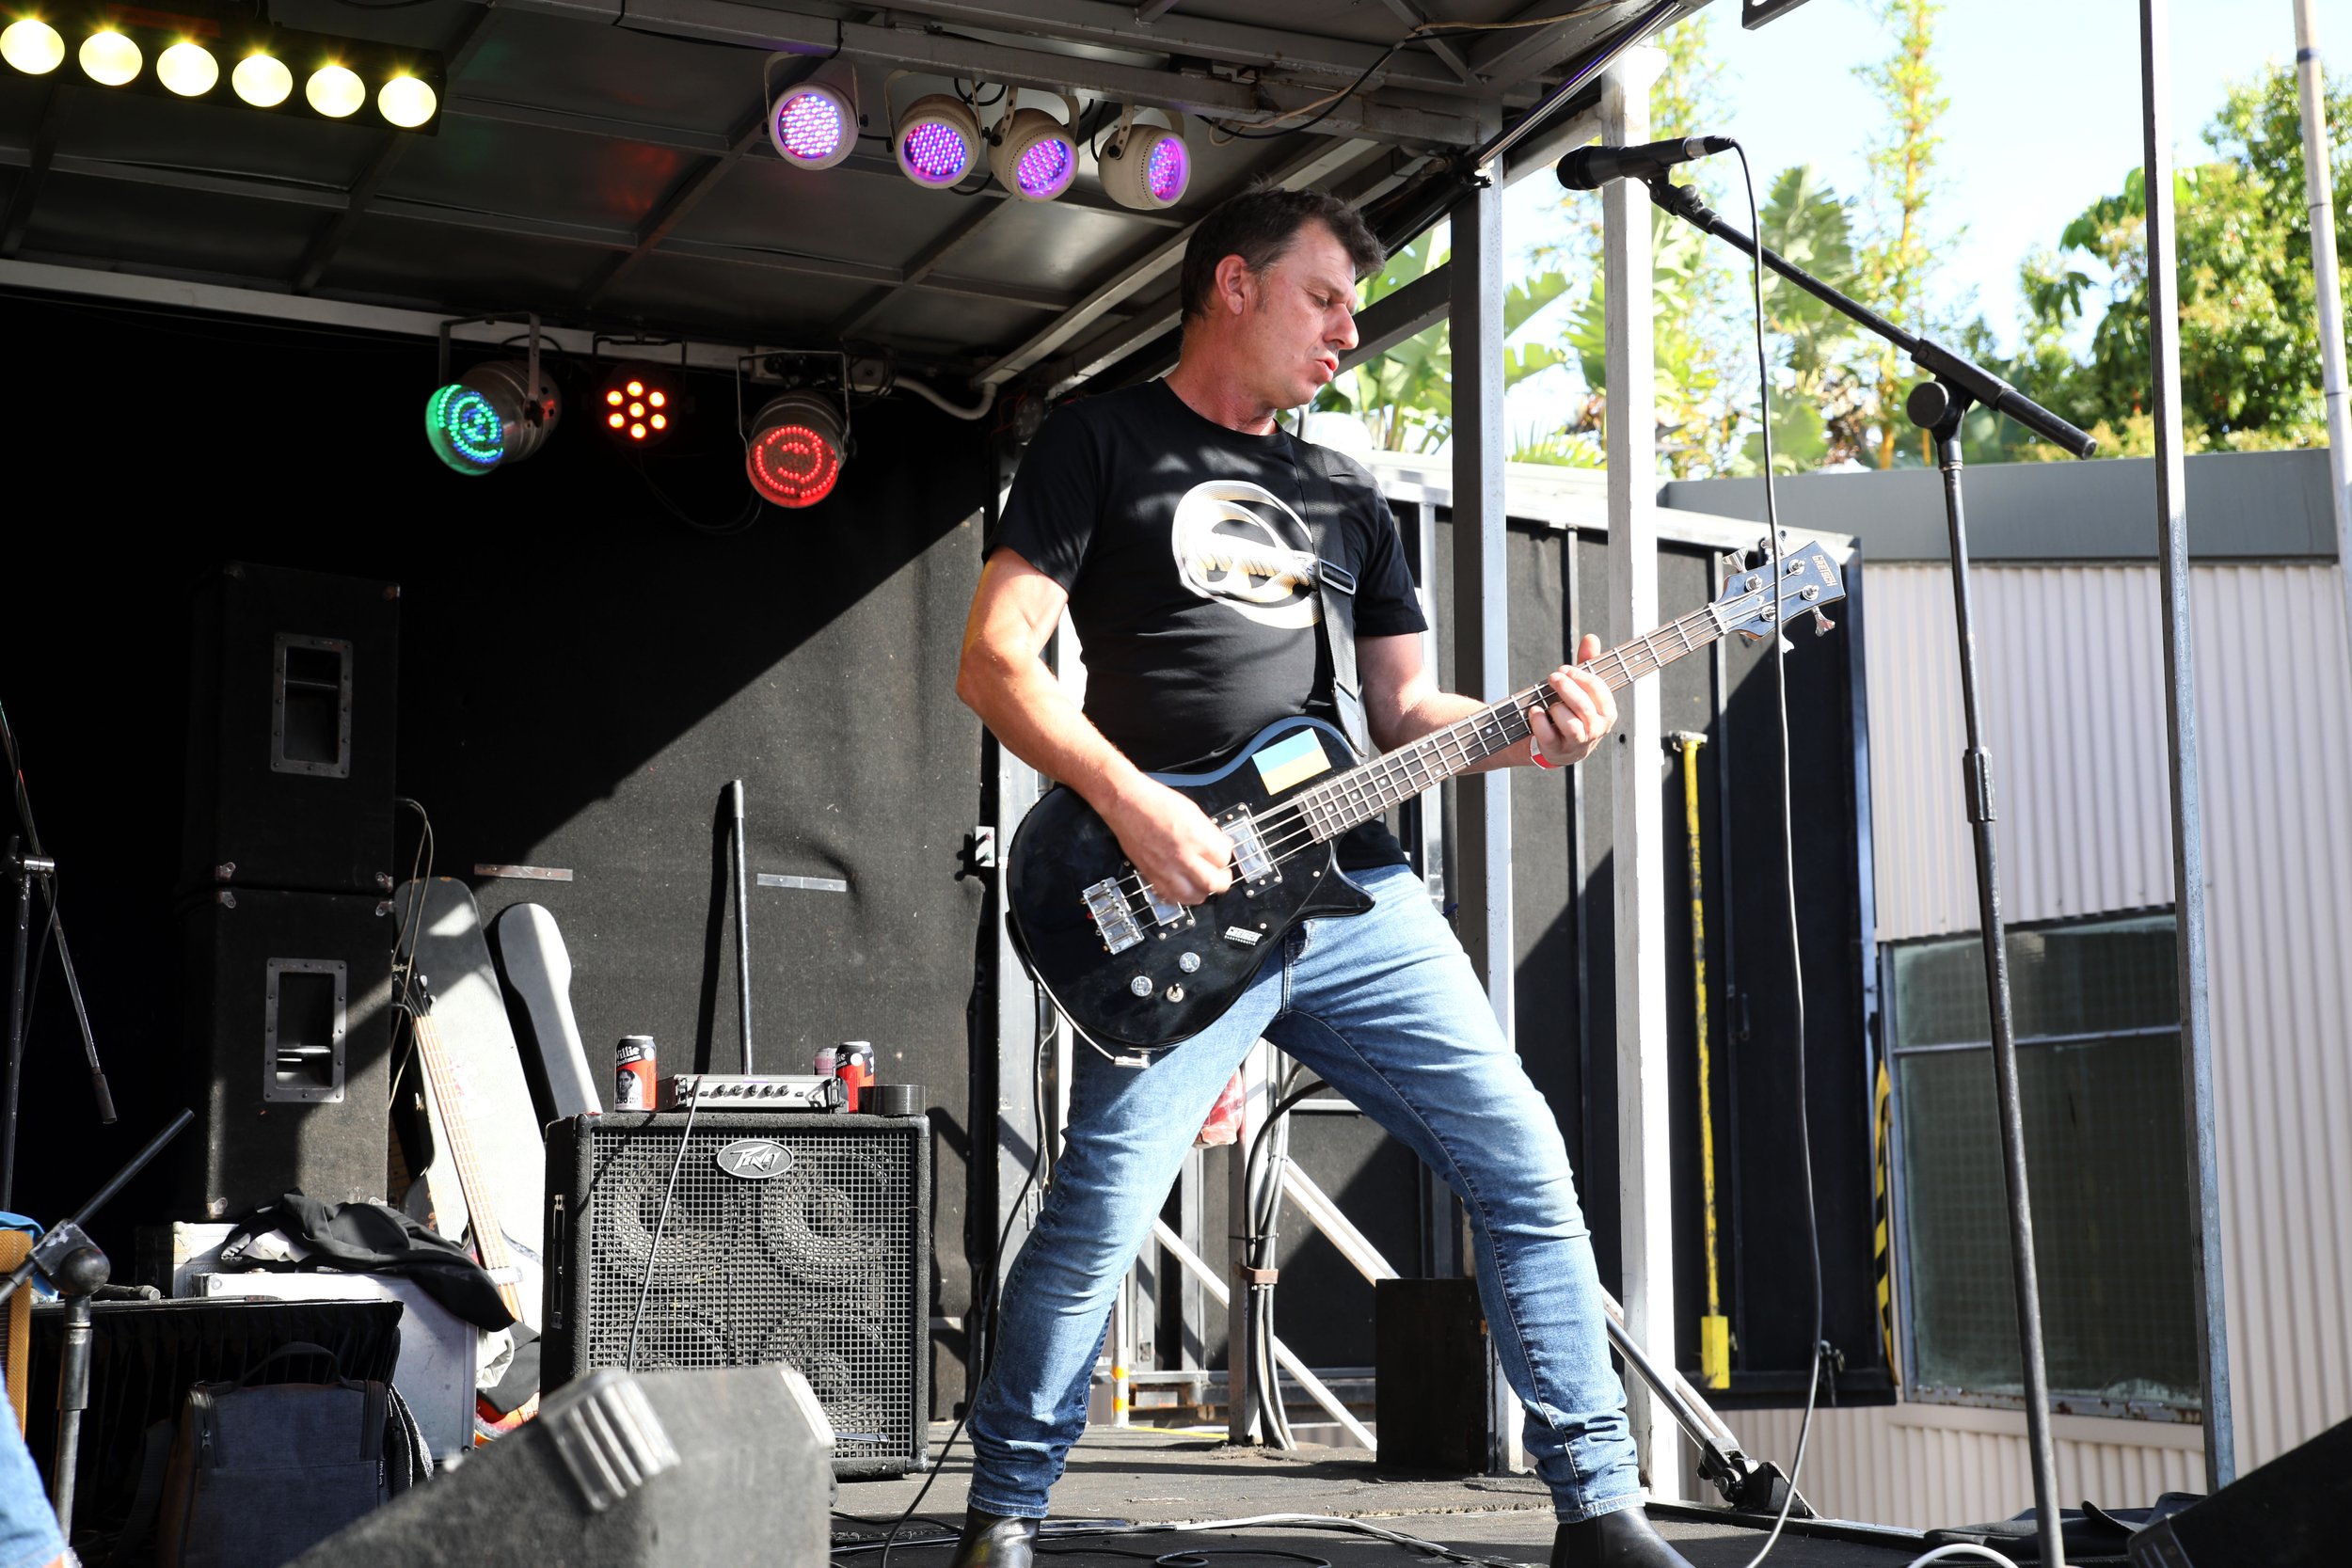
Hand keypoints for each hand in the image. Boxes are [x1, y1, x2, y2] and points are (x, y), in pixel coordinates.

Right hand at [1104, 778, 1235, 906]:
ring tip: (1203, 884)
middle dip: (1222, 880)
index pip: (1224, 859)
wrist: (1126, 804)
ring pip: (1193, 896)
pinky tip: (1183, 888)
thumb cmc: (1155, 802)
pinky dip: (1180, 896)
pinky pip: (1170, 896)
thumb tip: (1220, 845)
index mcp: (1196, 837)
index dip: (1226, 856)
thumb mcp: (1192, 811)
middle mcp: (1182, 856)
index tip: (1223, 853)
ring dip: (1202, 892)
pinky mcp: (1150, 874)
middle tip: (1222, 875)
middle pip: (1213, 883)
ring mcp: (1166, 869)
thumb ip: (1208, 832)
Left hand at [1527, 632, 1615, 767]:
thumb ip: (1587, 663)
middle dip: (1566, 688)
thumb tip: (1591, 638)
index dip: (1580, 676)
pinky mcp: (1558, 751)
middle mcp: (1597, 729)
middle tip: (1553, 677)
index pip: (1599, 690)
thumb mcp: (1582, 688)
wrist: (1561, 745)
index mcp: (1607, 712)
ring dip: (1556, 708)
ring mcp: (1578, 742)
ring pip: (1571, 724)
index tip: (1565, 669)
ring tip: (1549, 703)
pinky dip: (1539, 721)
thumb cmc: (1574, 711)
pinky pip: (1548, 735)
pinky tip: (1535, 712)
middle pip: (1584, 706)